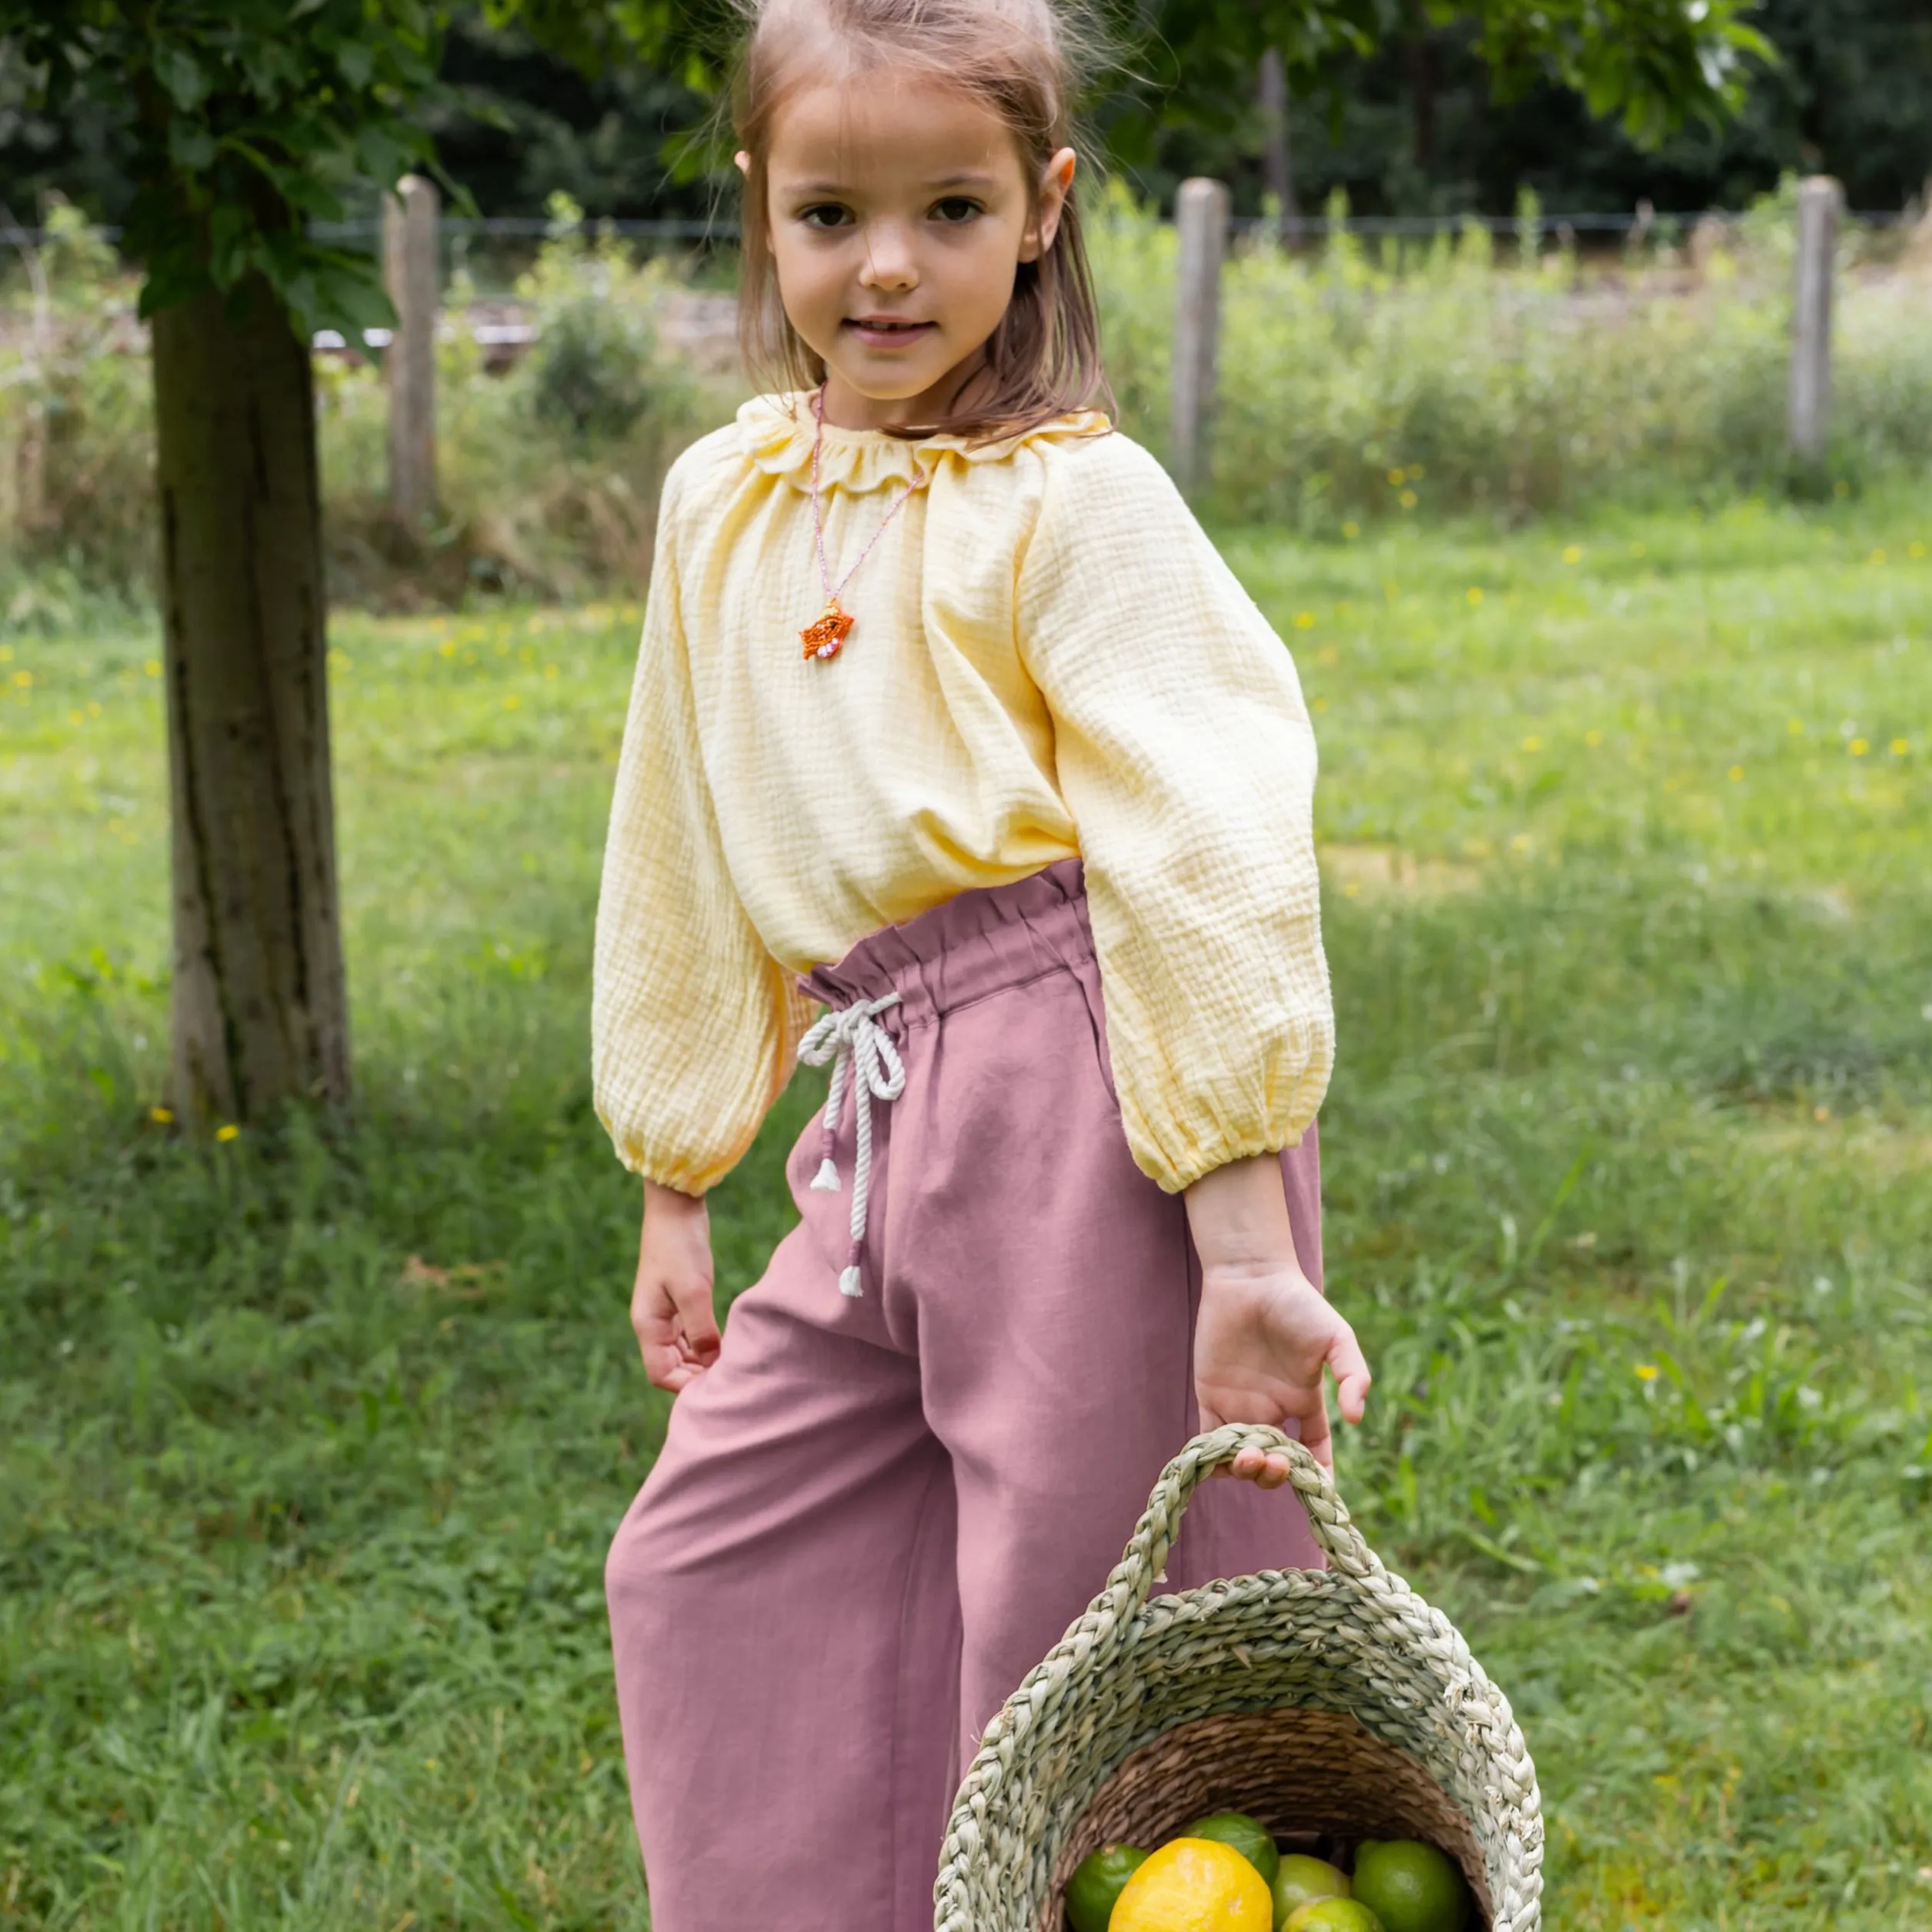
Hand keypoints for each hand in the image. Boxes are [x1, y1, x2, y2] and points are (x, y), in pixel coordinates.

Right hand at [631, 1181, 718, 1391]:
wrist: (676, 1208)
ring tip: (734, 1364)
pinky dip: (706, 1344)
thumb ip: (701, 1330)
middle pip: (673, 1368)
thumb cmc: (680, 1247)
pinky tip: (728, 1344)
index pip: (661, 1374)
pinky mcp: (680, 1303)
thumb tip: (712, 1363)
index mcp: (648, 1326)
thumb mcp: (693, 1290)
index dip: (686, 1386)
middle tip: (732, 1377)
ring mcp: (666, 1314)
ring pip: (683, 1353)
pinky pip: (691, 1336)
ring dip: (704, 1361)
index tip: (717, 1385)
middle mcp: (654, 1325)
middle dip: (698, 1377)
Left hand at [1192, 1263, 1370, 1475]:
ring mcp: (1241, 1405)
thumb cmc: (1297, 1304)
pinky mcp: (1210, 1395)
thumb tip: (1355, 1419)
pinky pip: (1208, 1439)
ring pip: (1241, 1458)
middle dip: (1274, 1475)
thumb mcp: (1336, 1337)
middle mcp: (1274, 1410)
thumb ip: (1353, 1374)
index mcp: (1305, 1401)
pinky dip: (1212, 1458)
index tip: (1321, 1492)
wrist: (1250, 1277)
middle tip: (1273, 1463)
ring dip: (1245, 1471)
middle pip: (1275, 1463)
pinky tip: (1218, 1461)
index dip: (1318, 1477)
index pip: (1315, 1451)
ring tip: (1248, 1457)